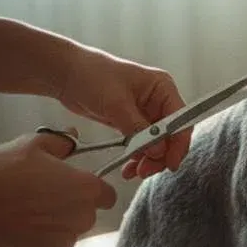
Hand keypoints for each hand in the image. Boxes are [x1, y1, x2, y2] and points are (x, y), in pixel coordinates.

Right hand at [0, 130, 116, 246]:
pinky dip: (33, 244)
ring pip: (64, 235)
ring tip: (23, 214)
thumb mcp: (33, 145)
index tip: (72, 186)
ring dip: (52, 228)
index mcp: (86, 190)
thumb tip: (73, 138)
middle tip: (40, 197)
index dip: (91, 190)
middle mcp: (81, 220)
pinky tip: (14, 230)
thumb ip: (61, 142)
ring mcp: (62, 245)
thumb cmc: (3, 172)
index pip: (106, 195)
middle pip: (85, 216)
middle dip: (69, 208)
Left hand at [56, 46, 190, 178]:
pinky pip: (140, 145)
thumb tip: (158, 151)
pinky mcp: (131, 123)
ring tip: (133, 172)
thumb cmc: (92, 75)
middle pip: (171, 135)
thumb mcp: (116, 103)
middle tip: (145, 171)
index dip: (178, 143)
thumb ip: (139, 128)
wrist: (66, 74)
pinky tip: (128, 168)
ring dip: (148, 160)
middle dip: (161, 155)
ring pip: (156, 144)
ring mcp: (145, 113)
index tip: (170, 163)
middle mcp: (158, 101)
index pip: (180, 120)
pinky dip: (136, 157)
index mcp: (162, 88)